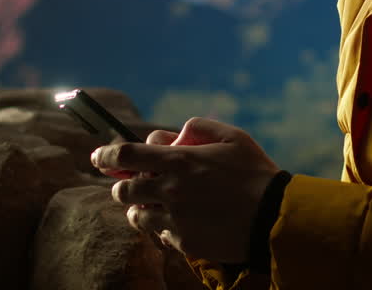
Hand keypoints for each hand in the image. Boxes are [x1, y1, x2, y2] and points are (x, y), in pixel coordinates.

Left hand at [91, 117, 280, 262]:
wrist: (274, 217)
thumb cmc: (255, 172)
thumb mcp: (231, 136)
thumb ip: (197, 127)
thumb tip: (171, 135)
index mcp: (179, 161)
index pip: (125, 155)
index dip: (105, 155)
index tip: (97, 157)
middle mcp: (171, 190)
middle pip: (123, 190)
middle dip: (124, 185)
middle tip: (135, 184)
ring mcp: (175, 219)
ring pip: (136, 216)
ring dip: (139, 208)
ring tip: (155, 206)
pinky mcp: (184, 243)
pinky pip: (159, 235)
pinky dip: (162, 227)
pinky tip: (180, 221)